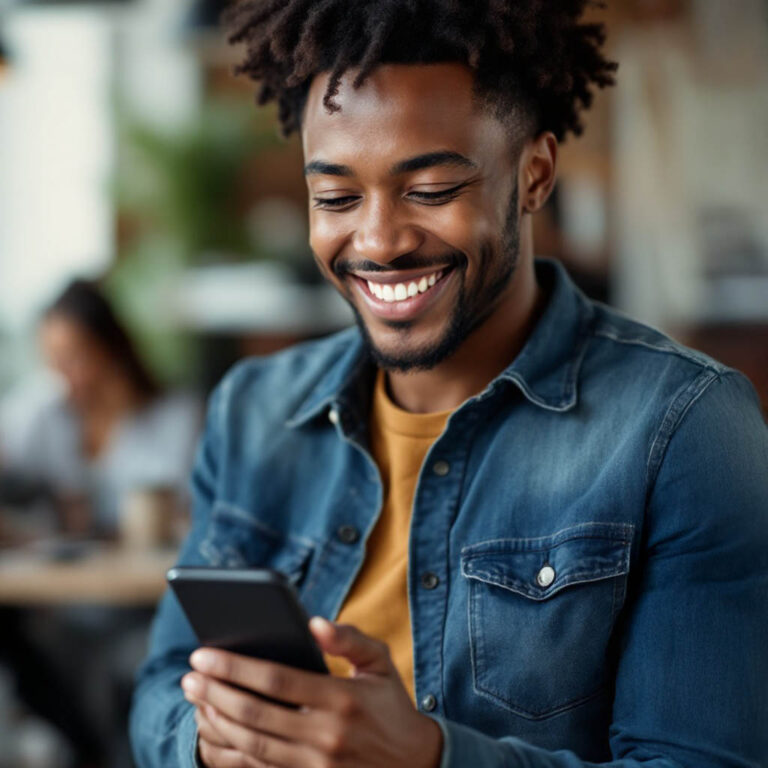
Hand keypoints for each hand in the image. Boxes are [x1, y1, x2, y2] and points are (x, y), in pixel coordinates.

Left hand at [181, 617, 442, 767]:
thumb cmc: (391, 704)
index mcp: (341, 699)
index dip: (235, 666)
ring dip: (216, 722)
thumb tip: (314, 622)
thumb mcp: (380, 662)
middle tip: (189, 676)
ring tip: (195, 700)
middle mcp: (325, 736)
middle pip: (255, 714)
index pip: (276, 680)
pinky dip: (230, 753)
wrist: (415, 765)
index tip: (204, 653)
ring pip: (251, 746)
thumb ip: (349, 638)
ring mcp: (316, 767)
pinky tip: (213, 734)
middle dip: (215, 692)